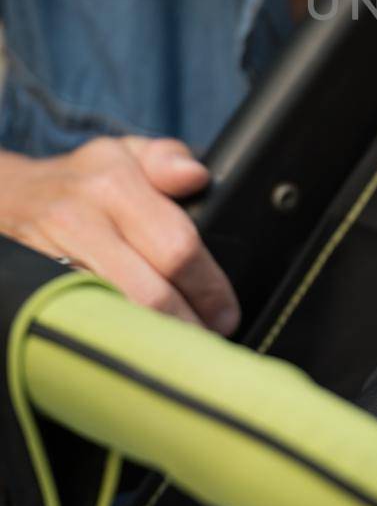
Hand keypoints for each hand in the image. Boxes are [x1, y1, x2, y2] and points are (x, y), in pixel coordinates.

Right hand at [0, 137, 239, 332]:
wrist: (8, 198)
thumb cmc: (83, 181)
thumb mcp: (125, 154)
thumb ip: (168, 159)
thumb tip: (196, 176)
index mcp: (114, 183)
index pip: (178, 246)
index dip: (209, 288)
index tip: (226, 311)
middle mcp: (81, 219)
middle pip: (150, 293)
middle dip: (188, 325)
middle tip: (209, 338)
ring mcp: (53, 258)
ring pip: (117, 317)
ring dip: (155, 342)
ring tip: (180, 351)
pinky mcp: (36, 287)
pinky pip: (87, 323)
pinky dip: (117, 342)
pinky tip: (137, 350)